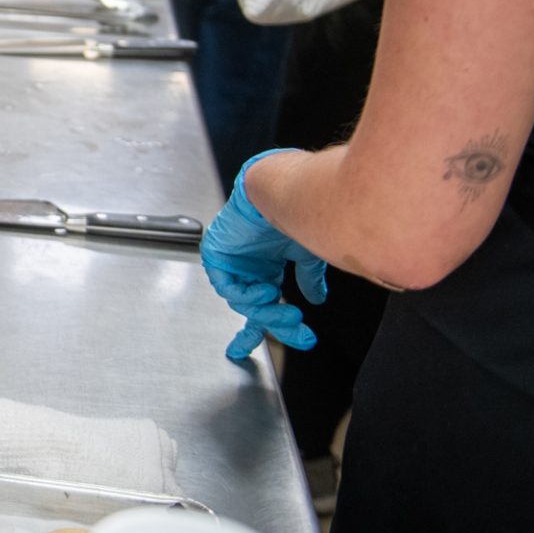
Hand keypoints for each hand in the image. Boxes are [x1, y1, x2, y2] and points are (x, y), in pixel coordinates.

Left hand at [200, 149, 327, 360]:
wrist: (279, 191)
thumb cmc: (293, 213)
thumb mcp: (307, 254)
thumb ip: (309, 279)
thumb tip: (317, 299)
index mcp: (265, 269)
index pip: (263, 306)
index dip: (269, 328)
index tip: (288, 342)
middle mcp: (246, 269)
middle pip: (254, 310)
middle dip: (277, 325)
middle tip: (300, 335)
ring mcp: (231, 263)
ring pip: (244, 302)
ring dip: (268, 312)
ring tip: (289, 313)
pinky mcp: (216, 255)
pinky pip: (228, 286)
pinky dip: (247, 294)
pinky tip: (265, 292)